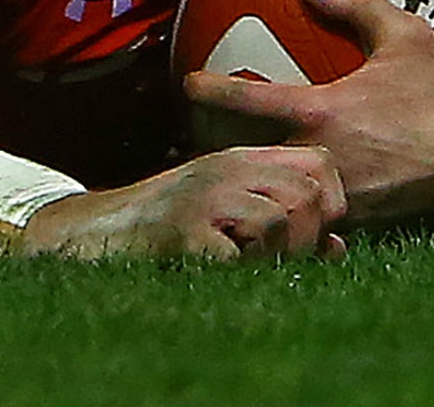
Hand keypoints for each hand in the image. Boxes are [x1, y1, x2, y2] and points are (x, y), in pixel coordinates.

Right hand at [24, 145, 346, 260]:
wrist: (95, 233)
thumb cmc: (167, 228)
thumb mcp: (226, 208)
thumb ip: (279, 216)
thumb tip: (337, 247)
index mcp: (239, 160)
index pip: (320, 164)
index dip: (330, 201)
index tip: (313, 229)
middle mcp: (225, 170)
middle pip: (308, 195)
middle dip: (307, 237)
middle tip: (277, 255)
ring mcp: (204, 199)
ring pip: (281, 222)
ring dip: (275, 256)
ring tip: (246, 262)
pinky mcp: (185, 234)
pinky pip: (242, 257)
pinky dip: (241, 273)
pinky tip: (220, 271)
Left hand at [185, 0, 433, 225]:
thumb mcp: (407, 37)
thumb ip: (358, 4)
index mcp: (319, 113)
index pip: (243, 101)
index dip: (206, 90)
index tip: (186, 82)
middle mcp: (317, 157)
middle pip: (239, 154)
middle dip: (208, 144)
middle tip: (189, 132)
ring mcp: (333, 195)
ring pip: (269, 189)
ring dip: (244, 178)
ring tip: (221, 166)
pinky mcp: (354, 221)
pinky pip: (306, 214)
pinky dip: (286, 206)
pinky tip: (275, 200)